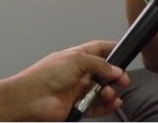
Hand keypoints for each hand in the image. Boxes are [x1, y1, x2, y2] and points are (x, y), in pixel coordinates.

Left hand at [10, 40, 129, 120]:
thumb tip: (116, 70)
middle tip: (123, 80)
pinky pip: (96, 106)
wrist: (31, 98)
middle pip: (104, 72)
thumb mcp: (77, 60)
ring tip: (110, 94)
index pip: (99, 49)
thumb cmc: (49, 74)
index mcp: (78, 56)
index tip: (125, 52)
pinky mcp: (77, 106)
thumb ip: (100, 64)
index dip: (112, 49)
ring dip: (110, 92)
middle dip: (116, 75)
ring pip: (102, 90)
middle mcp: (79, 72)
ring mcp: (78, 90)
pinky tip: (112, 103)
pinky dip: (106, 106)